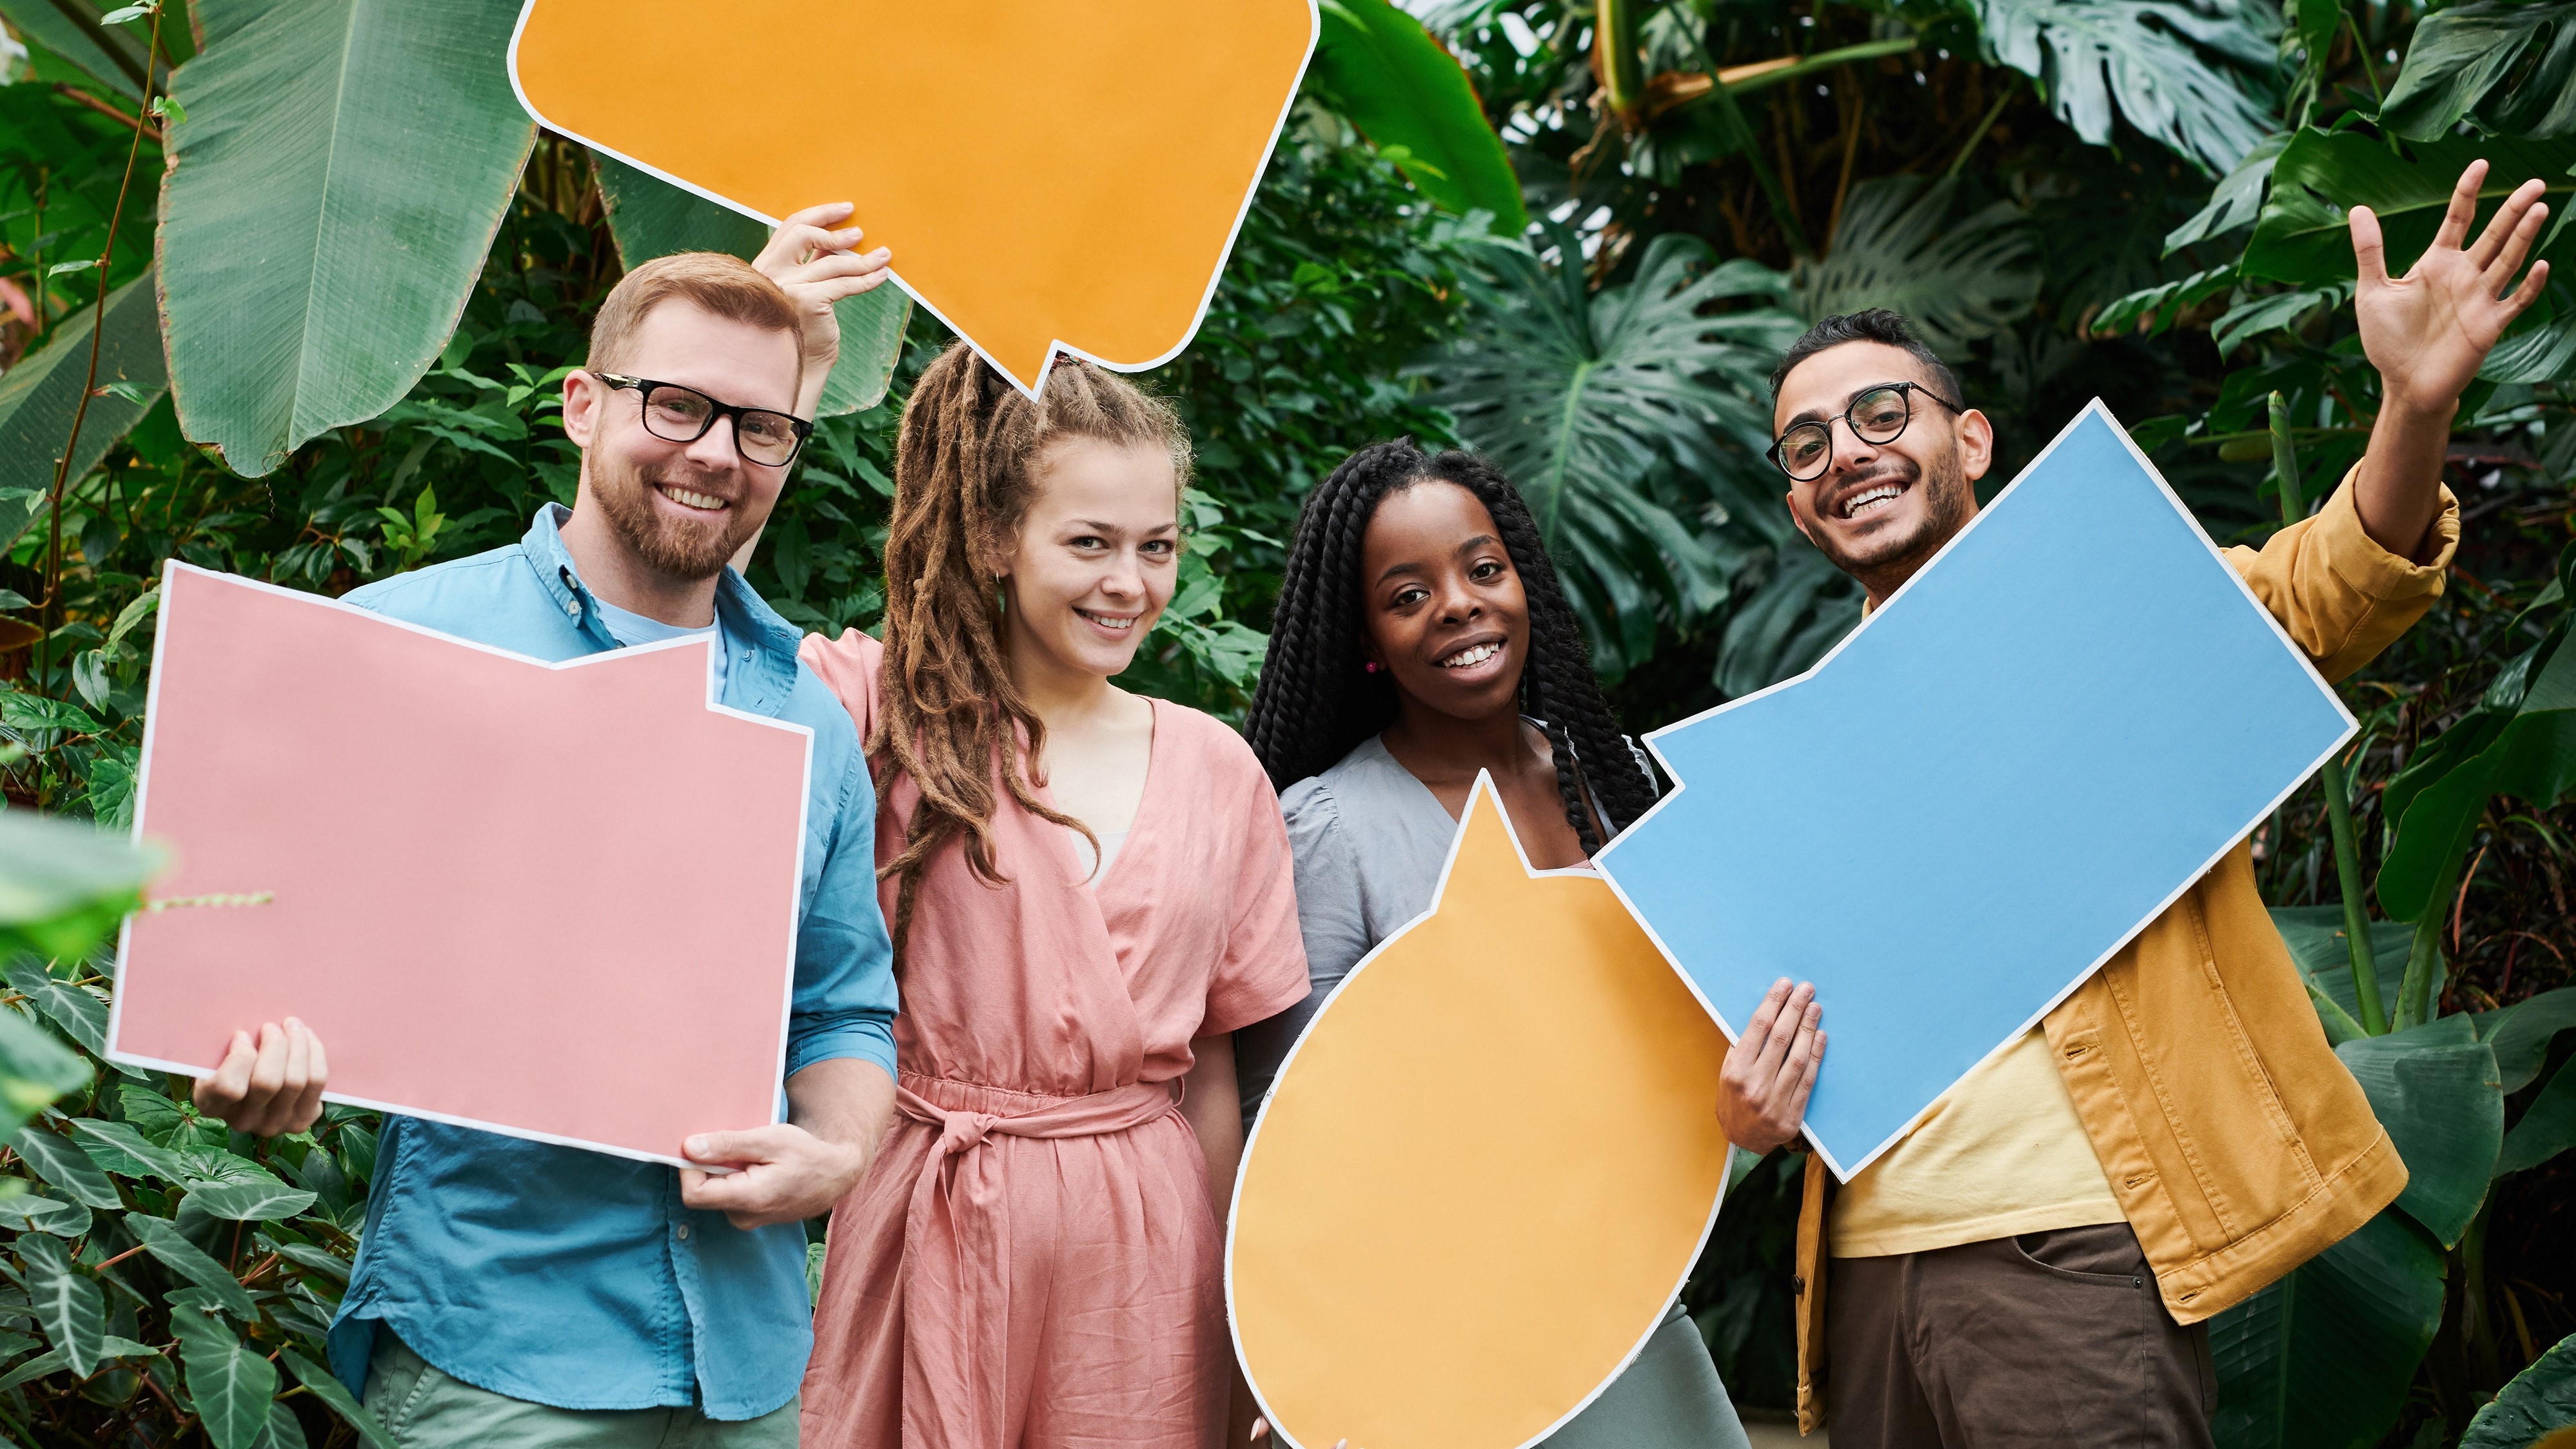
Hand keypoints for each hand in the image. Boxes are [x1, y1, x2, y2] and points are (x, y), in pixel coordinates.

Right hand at [192, 1019, 326, 1136]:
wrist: (254, 1085)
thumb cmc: (229, 1060)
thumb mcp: (216, 1054)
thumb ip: (224, 1047)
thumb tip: (246, 1034)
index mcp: (210, 1105)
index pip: (229, 1087)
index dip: (240, 1057)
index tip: (243, 1035)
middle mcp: (242, 1122)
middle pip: (268, 1082)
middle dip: (275, 1045)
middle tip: (272, 1026)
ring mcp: (274, 1124)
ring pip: (296, 1081)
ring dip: (298, 1045)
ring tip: (293, 1025)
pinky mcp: (302, 1120)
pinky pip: (316, 1082)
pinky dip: (315, 1054)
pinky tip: (307, 1038)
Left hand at [680, 1124, 867, 1229]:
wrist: (835, 1175)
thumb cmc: (807, 1155)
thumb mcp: (769, 1140)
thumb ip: (728, 1145)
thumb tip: (689, 1147)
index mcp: (748, 1199)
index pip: (694, 1193)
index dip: (690, 1168)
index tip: (703, 1146)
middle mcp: (743, 1217)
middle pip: (703, 1191)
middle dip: (712, 1166)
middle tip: (739, 1147)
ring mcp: (747, 1220)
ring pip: (716, 1192)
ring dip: (726, 1171)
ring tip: (755, 1156)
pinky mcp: (751, 1218)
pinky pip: (729, 1196)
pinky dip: (736, 1178)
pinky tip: (758, 1167)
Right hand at [751, 202, 894, 397]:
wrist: (802, 364)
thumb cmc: (807, 325)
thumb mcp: (808, 287)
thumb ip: (815, 261)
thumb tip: (841, 236)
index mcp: (766, 264)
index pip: (790, 227)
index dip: (820, 214)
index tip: (846, 210)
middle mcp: (770, 272)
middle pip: (804, 233)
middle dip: (837, 229)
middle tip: (862, 231)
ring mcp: (786, 286)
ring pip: (833, 262)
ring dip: (864, 259)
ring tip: (885, 256)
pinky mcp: (807, 300)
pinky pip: (845, 284)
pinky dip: (867, 279)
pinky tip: (882, 276)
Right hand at [1714, 979, 1822, 1154]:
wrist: (1743, 1142)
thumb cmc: (1733, 1102)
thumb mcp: (1727, 1075)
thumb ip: (1741, 1050)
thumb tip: (1763, 1017)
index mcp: (1735, 1072)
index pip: (1757, 1029)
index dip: (1772, 1004)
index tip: (1784, 986)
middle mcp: (1754, 1086)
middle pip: (1780, 1039)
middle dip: (1794, 1009)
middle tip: (1806, 989)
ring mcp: (1775, 1102)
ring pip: (1797, 1058)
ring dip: (1808, 1028)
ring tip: (1815, 1007)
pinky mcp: (1792, 1115)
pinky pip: (1808, 1080)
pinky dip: (1815, 1056)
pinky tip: (1821, 1036)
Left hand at [2353, 161, 2551, 417]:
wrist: (2403, 383)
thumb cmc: (2388, 339)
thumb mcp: (2372, 291)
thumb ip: (2369, 251)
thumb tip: (2357, 208)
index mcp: (2437, 263)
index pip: (2458, 219)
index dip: (2468, 192)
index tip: (2480, 163)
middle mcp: (2464, 275)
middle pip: (2494, 234)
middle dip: (2513, 209)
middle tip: (2534, 183)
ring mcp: (2479, 298)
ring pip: (2509, 260)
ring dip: (2525, 236)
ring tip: (2539, 208)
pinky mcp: (2489, 325)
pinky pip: (2515, 301)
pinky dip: (2529, 285)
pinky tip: (2542, 265)